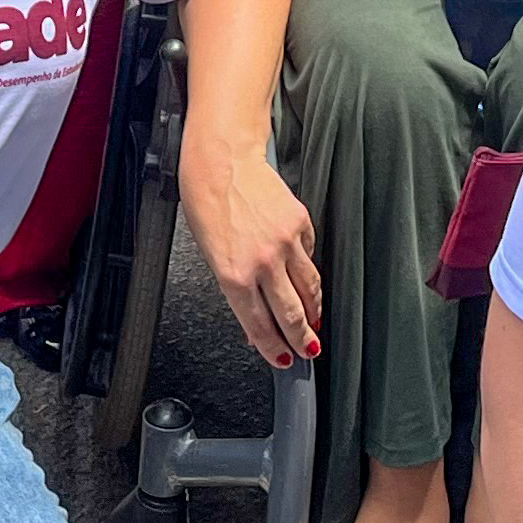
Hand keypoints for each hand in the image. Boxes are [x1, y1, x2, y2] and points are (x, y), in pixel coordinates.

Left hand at [184, 135, 320, 365]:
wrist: (222, 163)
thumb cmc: (208, 206)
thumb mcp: (212, 258)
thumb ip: (236, 293)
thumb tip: (255, 321)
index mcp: (234, 276)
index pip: (260, 326)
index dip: (275, 349)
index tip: (284, 359)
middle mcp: (262, 262)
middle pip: (292, 315)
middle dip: (303, 339)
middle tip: (310, 350)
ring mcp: (285, 242)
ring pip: (310, 289)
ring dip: (314, 310)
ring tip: (314, 321)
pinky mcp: (300, 223)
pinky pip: (310, 257)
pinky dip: (308, 271)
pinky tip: (304, 277)